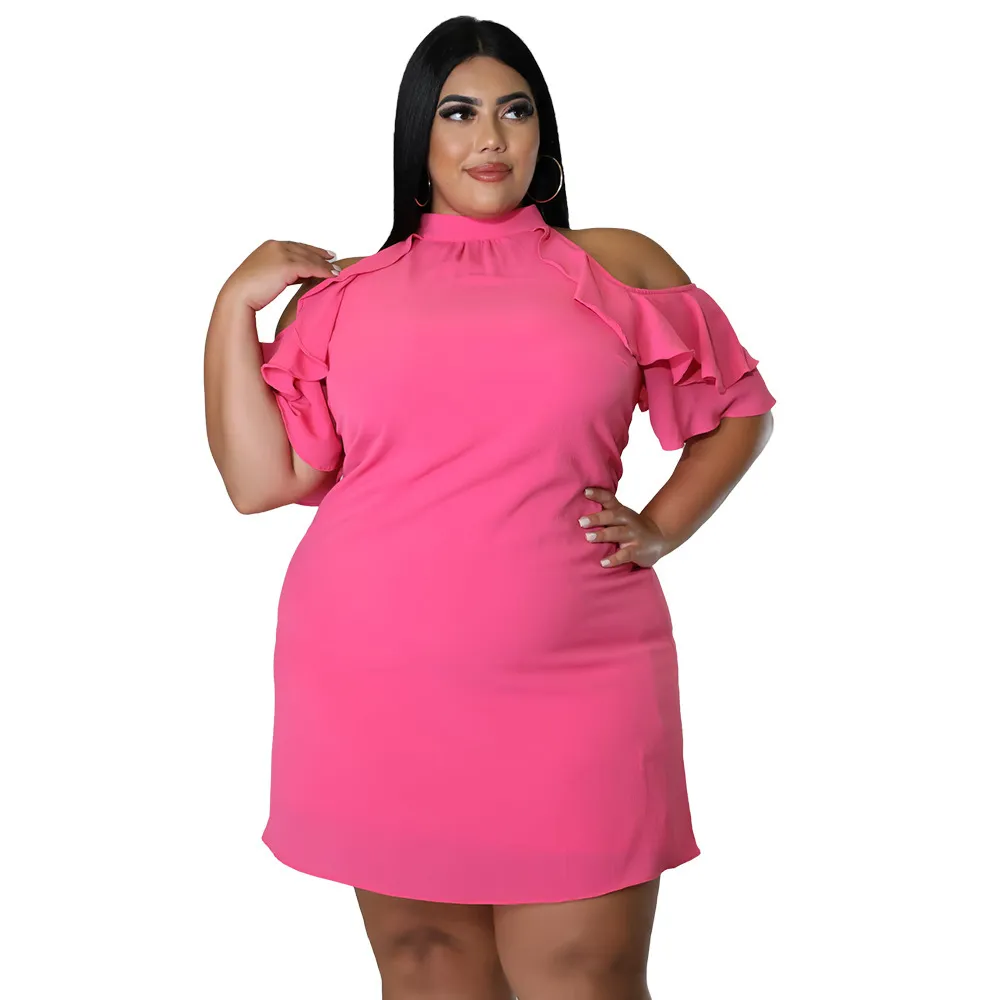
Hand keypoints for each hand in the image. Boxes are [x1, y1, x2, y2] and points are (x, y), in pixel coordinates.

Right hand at [220, 239, 341, 311]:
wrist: (238, 295)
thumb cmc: (248, 291)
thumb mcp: (266, 275)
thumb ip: (281, 271)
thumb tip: (295, 276)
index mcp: (269, 246)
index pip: (295, 246)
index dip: (310, 250)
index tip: (323, 254)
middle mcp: (276, 246)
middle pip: (305, 250)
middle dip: (320, 255)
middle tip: (333, 260)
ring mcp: (282, 254)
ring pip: (310, 258)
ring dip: (325, 265)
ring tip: (336, 270)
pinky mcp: (287, 265)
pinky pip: (312, 267)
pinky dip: (324, 271)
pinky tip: (333, 276)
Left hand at [578, 486, 669, 568]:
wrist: (659, 538)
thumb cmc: (631, 526)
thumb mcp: (620, 516)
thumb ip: (604, 510)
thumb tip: (575, 507)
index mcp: (620, 511)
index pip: (609, 499)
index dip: (598, 494)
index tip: (585, 491)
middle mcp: (627, 520)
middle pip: (612, 516)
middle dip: (597, 518)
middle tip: (581, 521)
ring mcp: (633, 535)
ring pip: (617, 533)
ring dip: (603, 535)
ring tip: (588, 538)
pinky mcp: (637, 550)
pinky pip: (625, 554)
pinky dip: (614, 559)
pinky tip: (604, 562)